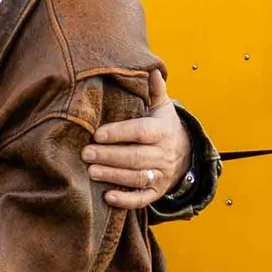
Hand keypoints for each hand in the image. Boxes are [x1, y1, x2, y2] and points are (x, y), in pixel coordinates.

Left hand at [88, 69, 181, 205]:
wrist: (186, 153)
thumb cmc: (164, 127)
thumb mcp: (162, 107)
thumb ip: (155, 91)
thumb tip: (151, 70)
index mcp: (163, 131)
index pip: (141, 132)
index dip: (119, 133)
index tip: (98, 134)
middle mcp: (164, 154)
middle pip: (136, 157)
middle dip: (110, 156)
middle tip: (86, 154)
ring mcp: (161, 175)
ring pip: (137, 178)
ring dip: (113, 176)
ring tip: (91, 172)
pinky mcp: (157, 191)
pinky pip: (142, 199)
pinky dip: (126, 200)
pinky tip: (108, 197)